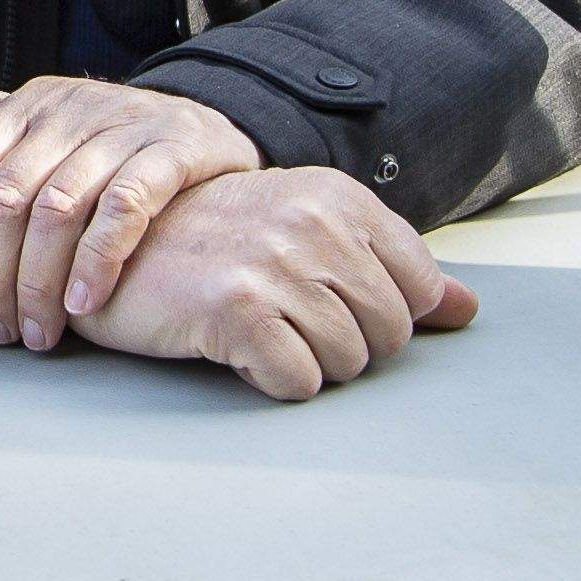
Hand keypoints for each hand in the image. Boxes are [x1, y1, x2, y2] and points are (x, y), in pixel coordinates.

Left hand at [0, 77, 259, 350]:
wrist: (214, 130)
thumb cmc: (118, 141)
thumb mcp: (52, 120)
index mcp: (27, 107)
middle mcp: (68, 112)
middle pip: (3, 200)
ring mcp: (121, 127)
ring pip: (57, 209)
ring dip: (39, 282)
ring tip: (39, 331)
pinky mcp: (172, 148)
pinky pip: (125, 206)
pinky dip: (98, 259)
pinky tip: (85, 302)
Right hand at [71, 166, 478, 401]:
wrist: (111, 244)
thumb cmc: (213, 244)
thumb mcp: (307, 234)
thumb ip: (393, 269)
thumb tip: (468, 310)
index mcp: (339, 198)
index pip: (419, 289)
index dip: (381, 315)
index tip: (328, 305)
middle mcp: (315, 223)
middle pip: (388, 335)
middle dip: (344, 346)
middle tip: (286, 322)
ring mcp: (277, 264)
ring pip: (347, 363)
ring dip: (305, 364)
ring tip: (260, 332)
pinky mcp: (238, 310)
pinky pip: (298, 383)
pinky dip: (272, 381)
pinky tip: (237, 349)